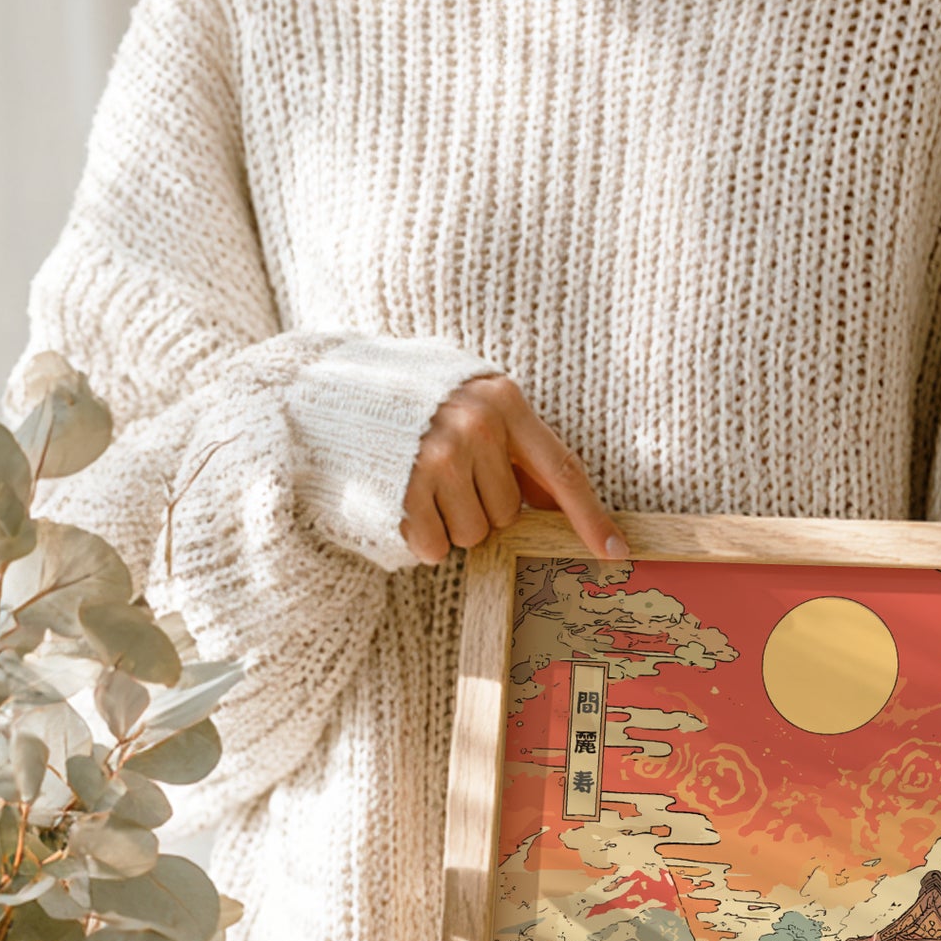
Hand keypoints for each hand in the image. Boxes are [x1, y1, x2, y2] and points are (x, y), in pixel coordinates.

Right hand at [402, 374, 626, 565]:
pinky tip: (402, 502)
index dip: (591, 516)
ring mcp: (439, 459)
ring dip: (450, 524)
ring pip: (474, 535)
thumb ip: (514, 445)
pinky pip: (436, 547)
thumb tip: (555, 501)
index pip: (562, 470)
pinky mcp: (405, 490)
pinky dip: (422, 538)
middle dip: (481, 507)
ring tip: (419, 484)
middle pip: (509, 513)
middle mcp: (477, 427)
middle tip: (444, 476)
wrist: (325, 389)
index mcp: (503, 401)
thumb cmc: (408, 401)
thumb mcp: (470, 402)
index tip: (616, 551)